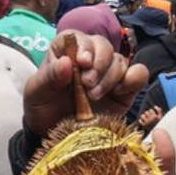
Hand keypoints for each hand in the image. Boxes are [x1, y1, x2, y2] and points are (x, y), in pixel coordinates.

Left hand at [23, 31, 147, 135]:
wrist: (57, 137)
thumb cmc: (43, 109)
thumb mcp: (36, 94)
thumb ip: (49, 77)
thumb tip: (66, 62)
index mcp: (66, 52)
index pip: (78, 37)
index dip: (83, 45)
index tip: (82, 62)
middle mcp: (90, 59)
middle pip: (104, 45)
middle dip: (99, 63)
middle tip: (87, 84)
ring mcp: (109, 74)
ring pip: (120, 60)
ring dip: (110, 77)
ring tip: (94, 96)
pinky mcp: (126, 89)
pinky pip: (139, 74)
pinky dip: (133, 79)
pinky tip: (119, 92)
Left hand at [137, 106, 163, 133]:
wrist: (158, 132)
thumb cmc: (160, 124)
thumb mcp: (161, 117)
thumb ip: (159, 111)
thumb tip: (155, 106)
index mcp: (155, 117)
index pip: (150, 110)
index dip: (151, 111)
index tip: (153, 114)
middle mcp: (150, 119)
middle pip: (146, 112)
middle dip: (147, 113)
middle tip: (149, 116)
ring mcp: (146, 122)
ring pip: (142, 115)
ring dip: (143, 116)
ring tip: (146, 118)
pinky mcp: (144, 126)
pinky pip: (140, 120)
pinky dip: (141, 120)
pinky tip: (144, 121)